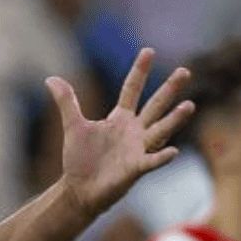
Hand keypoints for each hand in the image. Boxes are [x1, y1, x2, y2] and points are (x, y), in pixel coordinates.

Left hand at [46, 48, 193, 218]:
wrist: (78, 190)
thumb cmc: (79, 159)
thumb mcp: (73, 126)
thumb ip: (67, 101)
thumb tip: (50, 78)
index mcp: (120, 118)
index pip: (132, 89)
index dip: (140, 71)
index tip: (148, 50)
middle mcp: (134, 131)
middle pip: (155, 105)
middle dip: (169, 89)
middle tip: (185, 71)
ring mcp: (137, 149)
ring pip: (160, 130)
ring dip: (174, 119)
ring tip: (189, 105)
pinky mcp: (135, 168)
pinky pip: (151, 162)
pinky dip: (161, 157)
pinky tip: (173, 152)